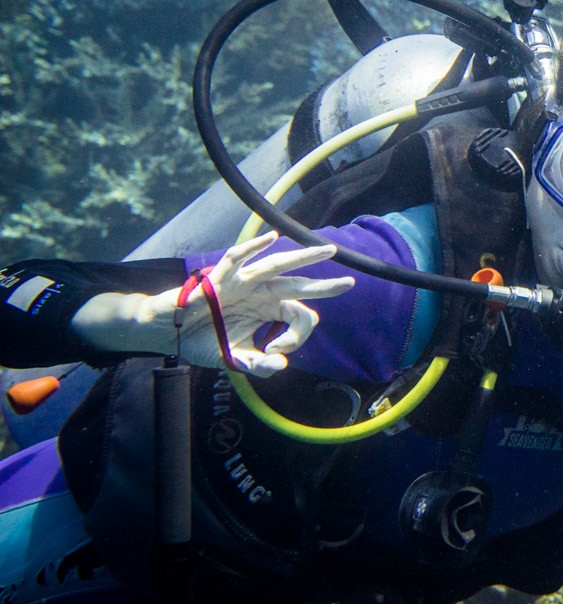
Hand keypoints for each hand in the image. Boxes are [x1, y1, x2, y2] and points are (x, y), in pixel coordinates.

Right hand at [161, 232, 355, 375]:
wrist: (168, 332)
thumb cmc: (203, 340)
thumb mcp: (233, 358)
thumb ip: (257, 364)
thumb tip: (282, 366)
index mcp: (268, 309)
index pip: (297, 316)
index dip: (295, 337)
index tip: (277, 352)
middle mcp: (261, 292)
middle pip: (298, 284)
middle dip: (324, 284)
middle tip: (352, 281)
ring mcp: (242, 282)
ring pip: (276, 266)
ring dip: (303, 257)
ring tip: (328, 251)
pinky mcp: (218, 278)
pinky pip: (236, 259)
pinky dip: (253, 247)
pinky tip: (272, 237)